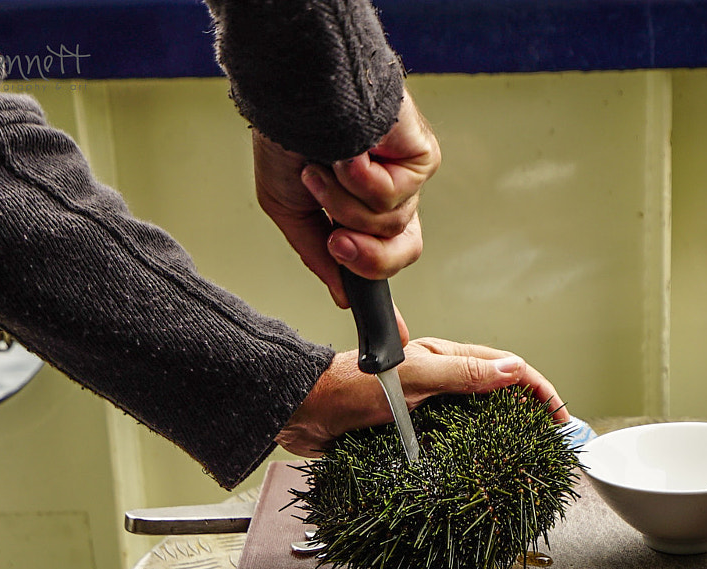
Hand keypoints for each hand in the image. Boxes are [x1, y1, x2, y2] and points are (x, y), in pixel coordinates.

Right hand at [255, 90, 440, 308]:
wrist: (291, 92)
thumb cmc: (286, 135)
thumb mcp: (290, 210)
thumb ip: (320, 257)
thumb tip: (343, 298)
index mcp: (361, 207)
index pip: (386, 257)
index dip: (389, 295)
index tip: (399, 338)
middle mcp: (389, 194)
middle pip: (399, 253)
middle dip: (365, 257)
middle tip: (337, 240)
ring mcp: (406, 175)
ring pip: (389, 226)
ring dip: (344, 203)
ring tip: (324, 169)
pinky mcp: (420, 157)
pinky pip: (395, 198)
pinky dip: (360, 181)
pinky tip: (348, 154)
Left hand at [278, 339, 568, 456]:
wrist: (305, 411)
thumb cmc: (348, 388)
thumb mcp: (412, 378)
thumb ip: (461, 374)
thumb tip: (511, 372)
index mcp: (445, 358)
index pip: (507, 368)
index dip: (539, 390)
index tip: (560, 416)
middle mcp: (440, 379)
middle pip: (499, 392)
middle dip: (531, 411)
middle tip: (553, 438)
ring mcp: (427, 405)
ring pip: (479, 416)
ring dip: (505, 431)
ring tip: (527, 454)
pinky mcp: (413, 430)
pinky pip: (454, 438)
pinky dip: (474, 450)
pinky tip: (481, 468)